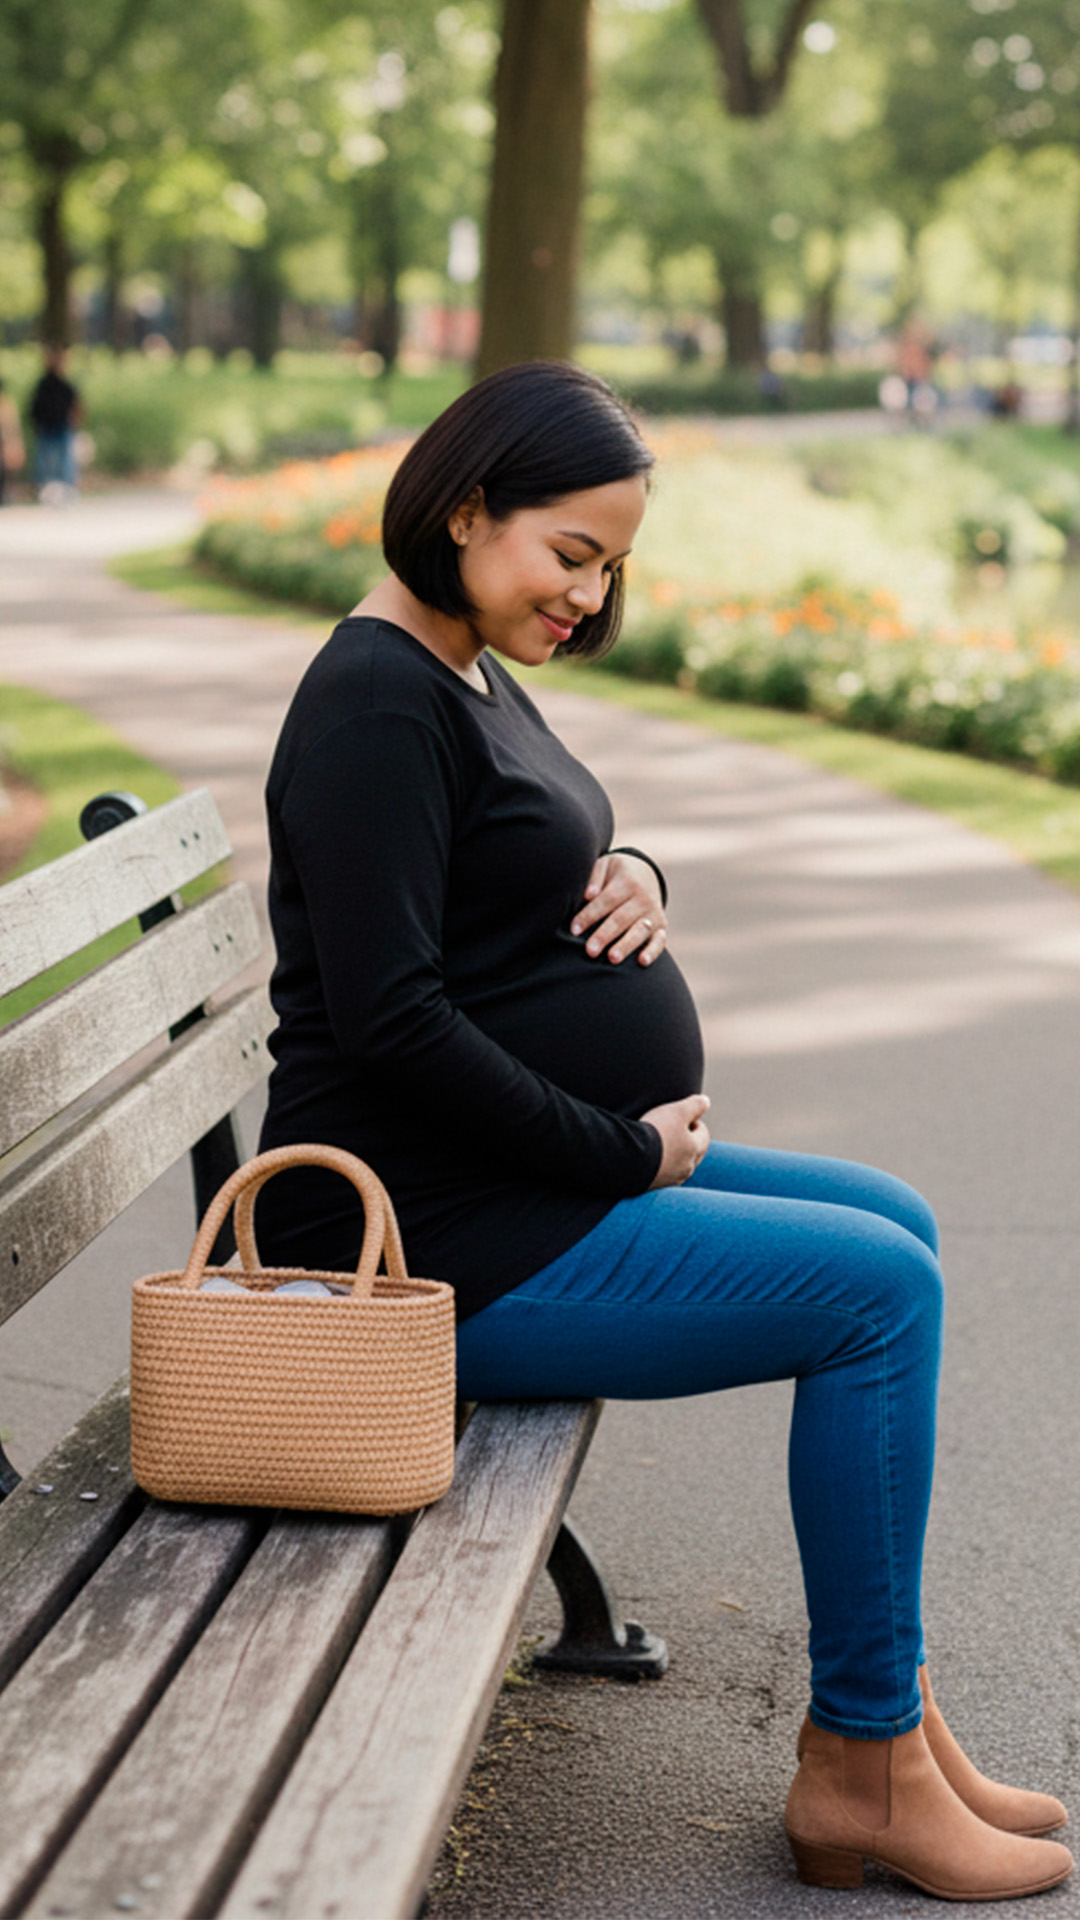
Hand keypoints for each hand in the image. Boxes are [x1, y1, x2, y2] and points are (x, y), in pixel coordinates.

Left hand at [571, 851, 666, 966]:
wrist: (646, 874)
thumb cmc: (616, 875)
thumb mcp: (606, 865)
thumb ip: (595, 876)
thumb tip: (588, 894)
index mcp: (627, 882)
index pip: (606, 901)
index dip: (589, 915)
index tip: (574, 930)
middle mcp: (643, 898)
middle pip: (621, 919)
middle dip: (604, 935)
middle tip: (590, 950)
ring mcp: (653, 914)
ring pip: (639, 931)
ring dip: (626, 945)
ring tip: (612, 958)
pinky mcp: (661, 927)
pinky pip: (659, 941)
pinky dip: (652, 951)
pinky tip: (642, 962)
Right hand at [641, 1095, 709, 1188]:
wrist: (628, 1159)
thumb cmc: (655, 1133)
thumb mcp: (677, 1111)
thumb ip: (695, 1105)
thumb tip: (706, 1101)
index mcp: (695, 1149)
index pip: (703, 1134)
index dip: (693, 1121)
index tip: (679, 1116)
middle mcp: (687, 1168)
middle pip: (693, 1153)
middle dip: (686, 1140)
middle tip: (670, 1129)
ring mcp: (671, 1180)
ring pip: (678, 1166)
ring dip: (672, 1155)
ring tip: (657, 1144)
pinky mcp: (654, 1188)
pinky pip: (661, 1176)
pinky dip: (658, 1167)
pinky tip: (646, 1159)